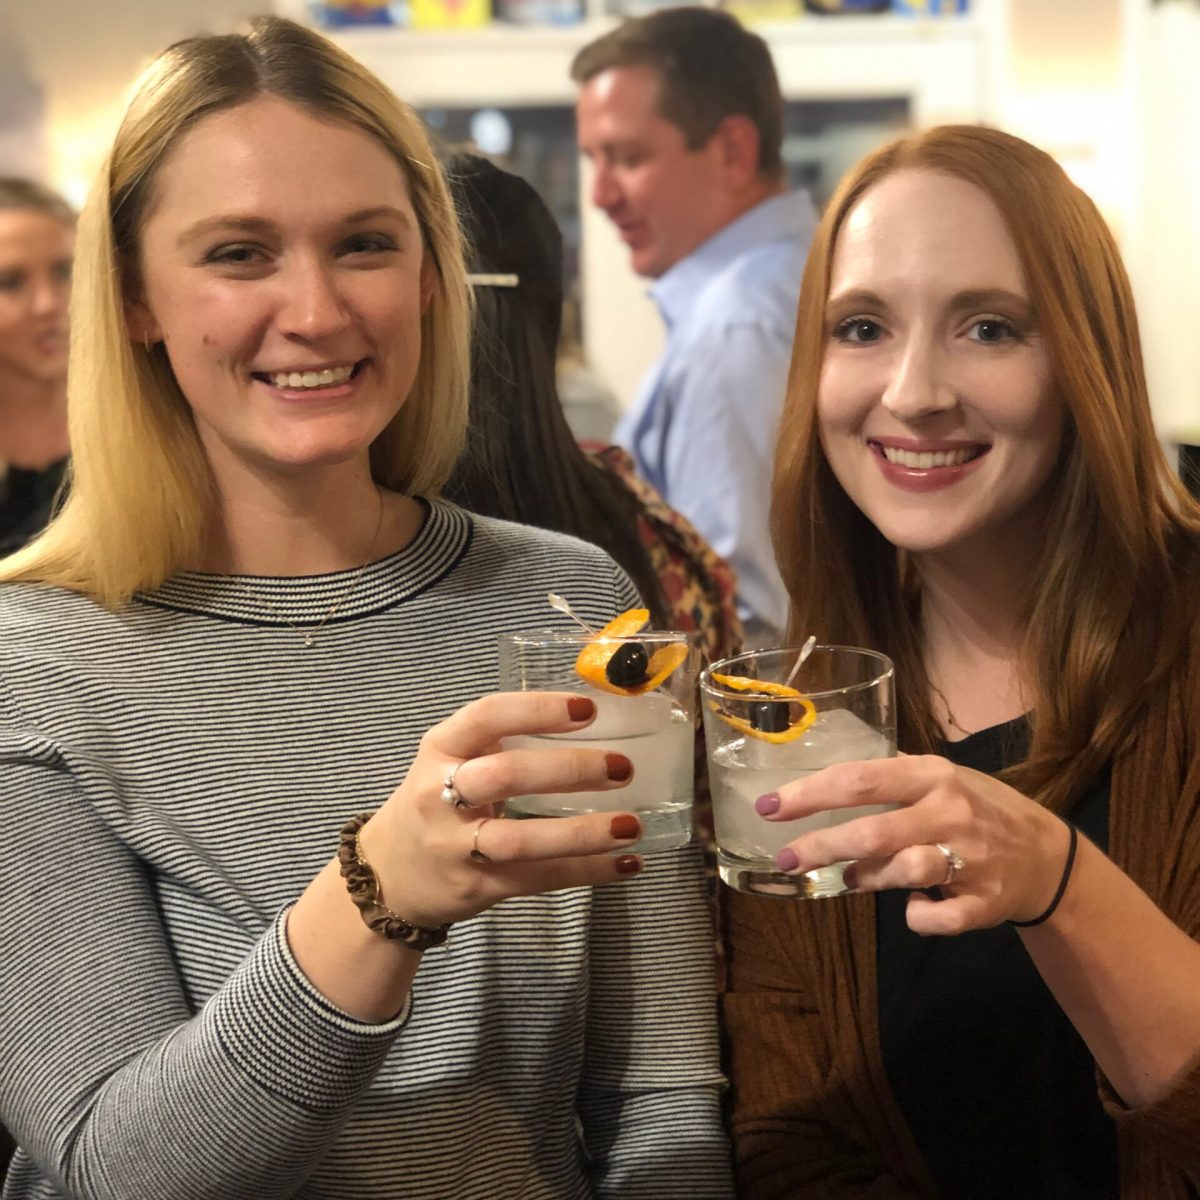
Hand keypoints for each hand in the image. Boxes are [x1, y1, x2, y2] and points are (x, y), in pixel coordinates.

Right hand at [358, 692, 642, 928]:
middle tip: (620, 767)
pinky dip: (586, 871)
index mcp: (440, 749)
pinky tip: (627, 864)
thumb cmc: (433, 803)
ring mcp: (457, 846)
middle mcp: (439, 795)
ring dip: (582, 833)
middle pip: (505, 775)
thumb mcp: (448, 760)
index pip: (486, 716)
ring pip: (521, 839)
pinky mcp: (477, 887)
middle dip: (568, 768)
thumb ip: (500, 741)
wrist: (386, 877)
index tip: (588, 709)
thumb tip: (589, 721)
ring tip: (631, 826)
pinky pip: (537, 879)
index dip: (537, 710)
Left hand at [757, 755, 1071, 933]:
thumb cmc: (977, 809)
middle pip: (873, 832)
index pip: (859, 779)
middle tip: (787, 859)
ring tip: (854, 877)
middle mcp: (950, 813)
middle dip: (822, 846)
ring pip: (903, 872)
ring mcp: (970, 859)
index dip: (810, 794)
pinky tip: (916, 907)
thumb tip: (822, 779)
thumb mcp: (940, 778)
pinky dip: (916, 917)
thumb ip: (888, 778)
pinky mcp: (984, 904)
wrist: (1048, 856)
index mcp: (932, 776)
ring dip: (868, 878)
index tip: (769, 807)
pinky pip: (933, 919)